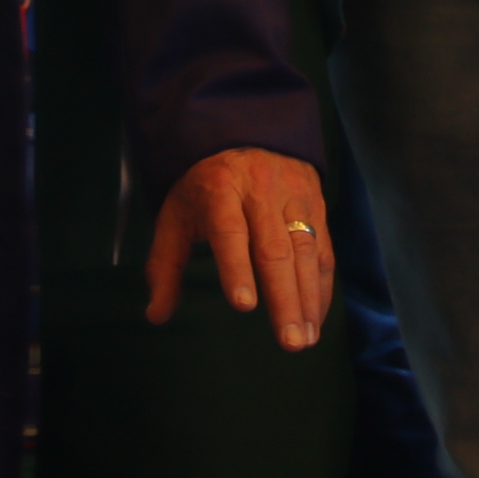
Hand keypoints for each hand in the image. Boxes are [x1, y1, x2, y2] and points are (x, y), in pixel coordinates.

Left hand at [145, 145, 331, 350]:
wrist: (246, 134)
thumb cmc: (204, 188)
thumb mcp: (175, 217)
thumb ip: (165, 266)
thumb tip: (156, 316)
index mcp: (220, 189)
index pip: (230, 232)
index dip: (237, 269)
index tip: (244, 306)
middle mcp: (261, 189)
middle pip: (275, 249)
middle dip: (284, 299)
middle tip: (289, 343)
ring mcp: (294, 194)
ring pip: (305, 251)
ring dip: (308, 299)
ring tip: (305, 339)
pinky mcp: (317, 202)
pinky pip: (323, 249)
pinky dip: (322, 287)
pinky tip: (315, 319)